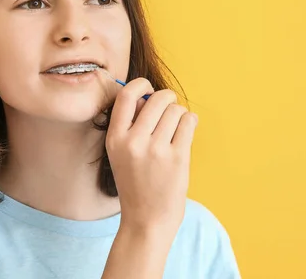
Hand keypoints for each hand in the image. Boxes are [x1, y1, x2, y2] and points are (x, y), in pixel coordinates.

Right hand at [106, 78, 197, 235]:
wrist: (147, 219)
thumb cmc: (136, 183)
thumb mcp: (120, 153)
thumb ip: (130, 125)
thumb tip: (149, 95)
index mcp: (115, 138)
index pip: (126, 96)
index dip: (141, 85)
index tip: (149, 89)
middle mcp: (133, 142)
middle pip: (157, 99)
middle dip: (167, 98)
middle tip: (170, 107)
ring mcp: (156, 150)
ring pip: (175, 110)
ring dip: (179, 114)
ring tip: (176, 127)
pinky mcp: (176, 157)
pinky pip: (189, 122)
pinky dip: (190, 122)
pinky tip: (186, 130)